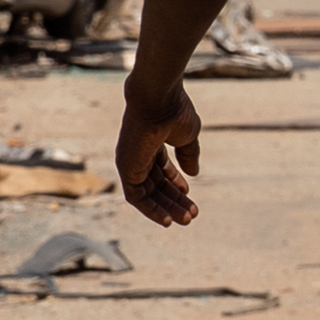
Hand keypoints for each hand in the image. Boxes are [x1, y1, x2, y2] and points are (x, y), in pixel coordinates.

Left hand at [116, 77, 203, 225]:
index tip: (189, 193)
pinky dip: (150, 210)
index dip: (175, 183)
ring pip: (147, 194)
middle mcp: (138, 153)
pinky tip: (166, 220)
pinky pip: (136, 198)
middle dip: (173, 201)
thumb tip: (193, 173)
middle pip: (155, 184)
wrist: (159, 99)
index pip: (160, 169)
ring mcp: (131, 162)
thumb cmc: (174, 110)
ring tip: (186, 220)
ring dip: (165, 209)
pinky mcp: (126, 170)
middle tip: (192, 215)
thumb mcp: (188, 135)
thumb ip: (189, 154)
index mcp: (151, 142)